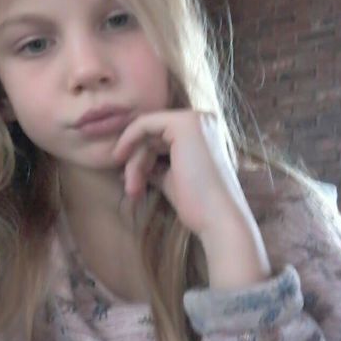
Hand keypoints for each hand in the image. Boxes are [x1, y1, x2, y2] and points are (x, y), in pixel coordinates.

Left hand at [112, 109, 270, 288]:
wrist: (218, 220)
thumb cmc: (198, 205)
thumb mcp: (171, 178)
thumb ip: (154, 165)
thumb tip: (126, 161)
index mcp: (203, 132)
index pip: (161, 138)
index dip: (141, 157)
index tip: (128, 179)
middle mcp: (202, 120)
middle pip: (153, 134)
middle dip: (136, 161)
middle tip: (131, 189)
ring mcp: (194, 120)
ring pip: (146, 132)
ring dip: (134, 162)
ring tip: (133, 190)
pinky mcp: (184, 124)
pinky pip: (144, 124)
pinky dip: (129, 141)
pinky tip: (122, 160)